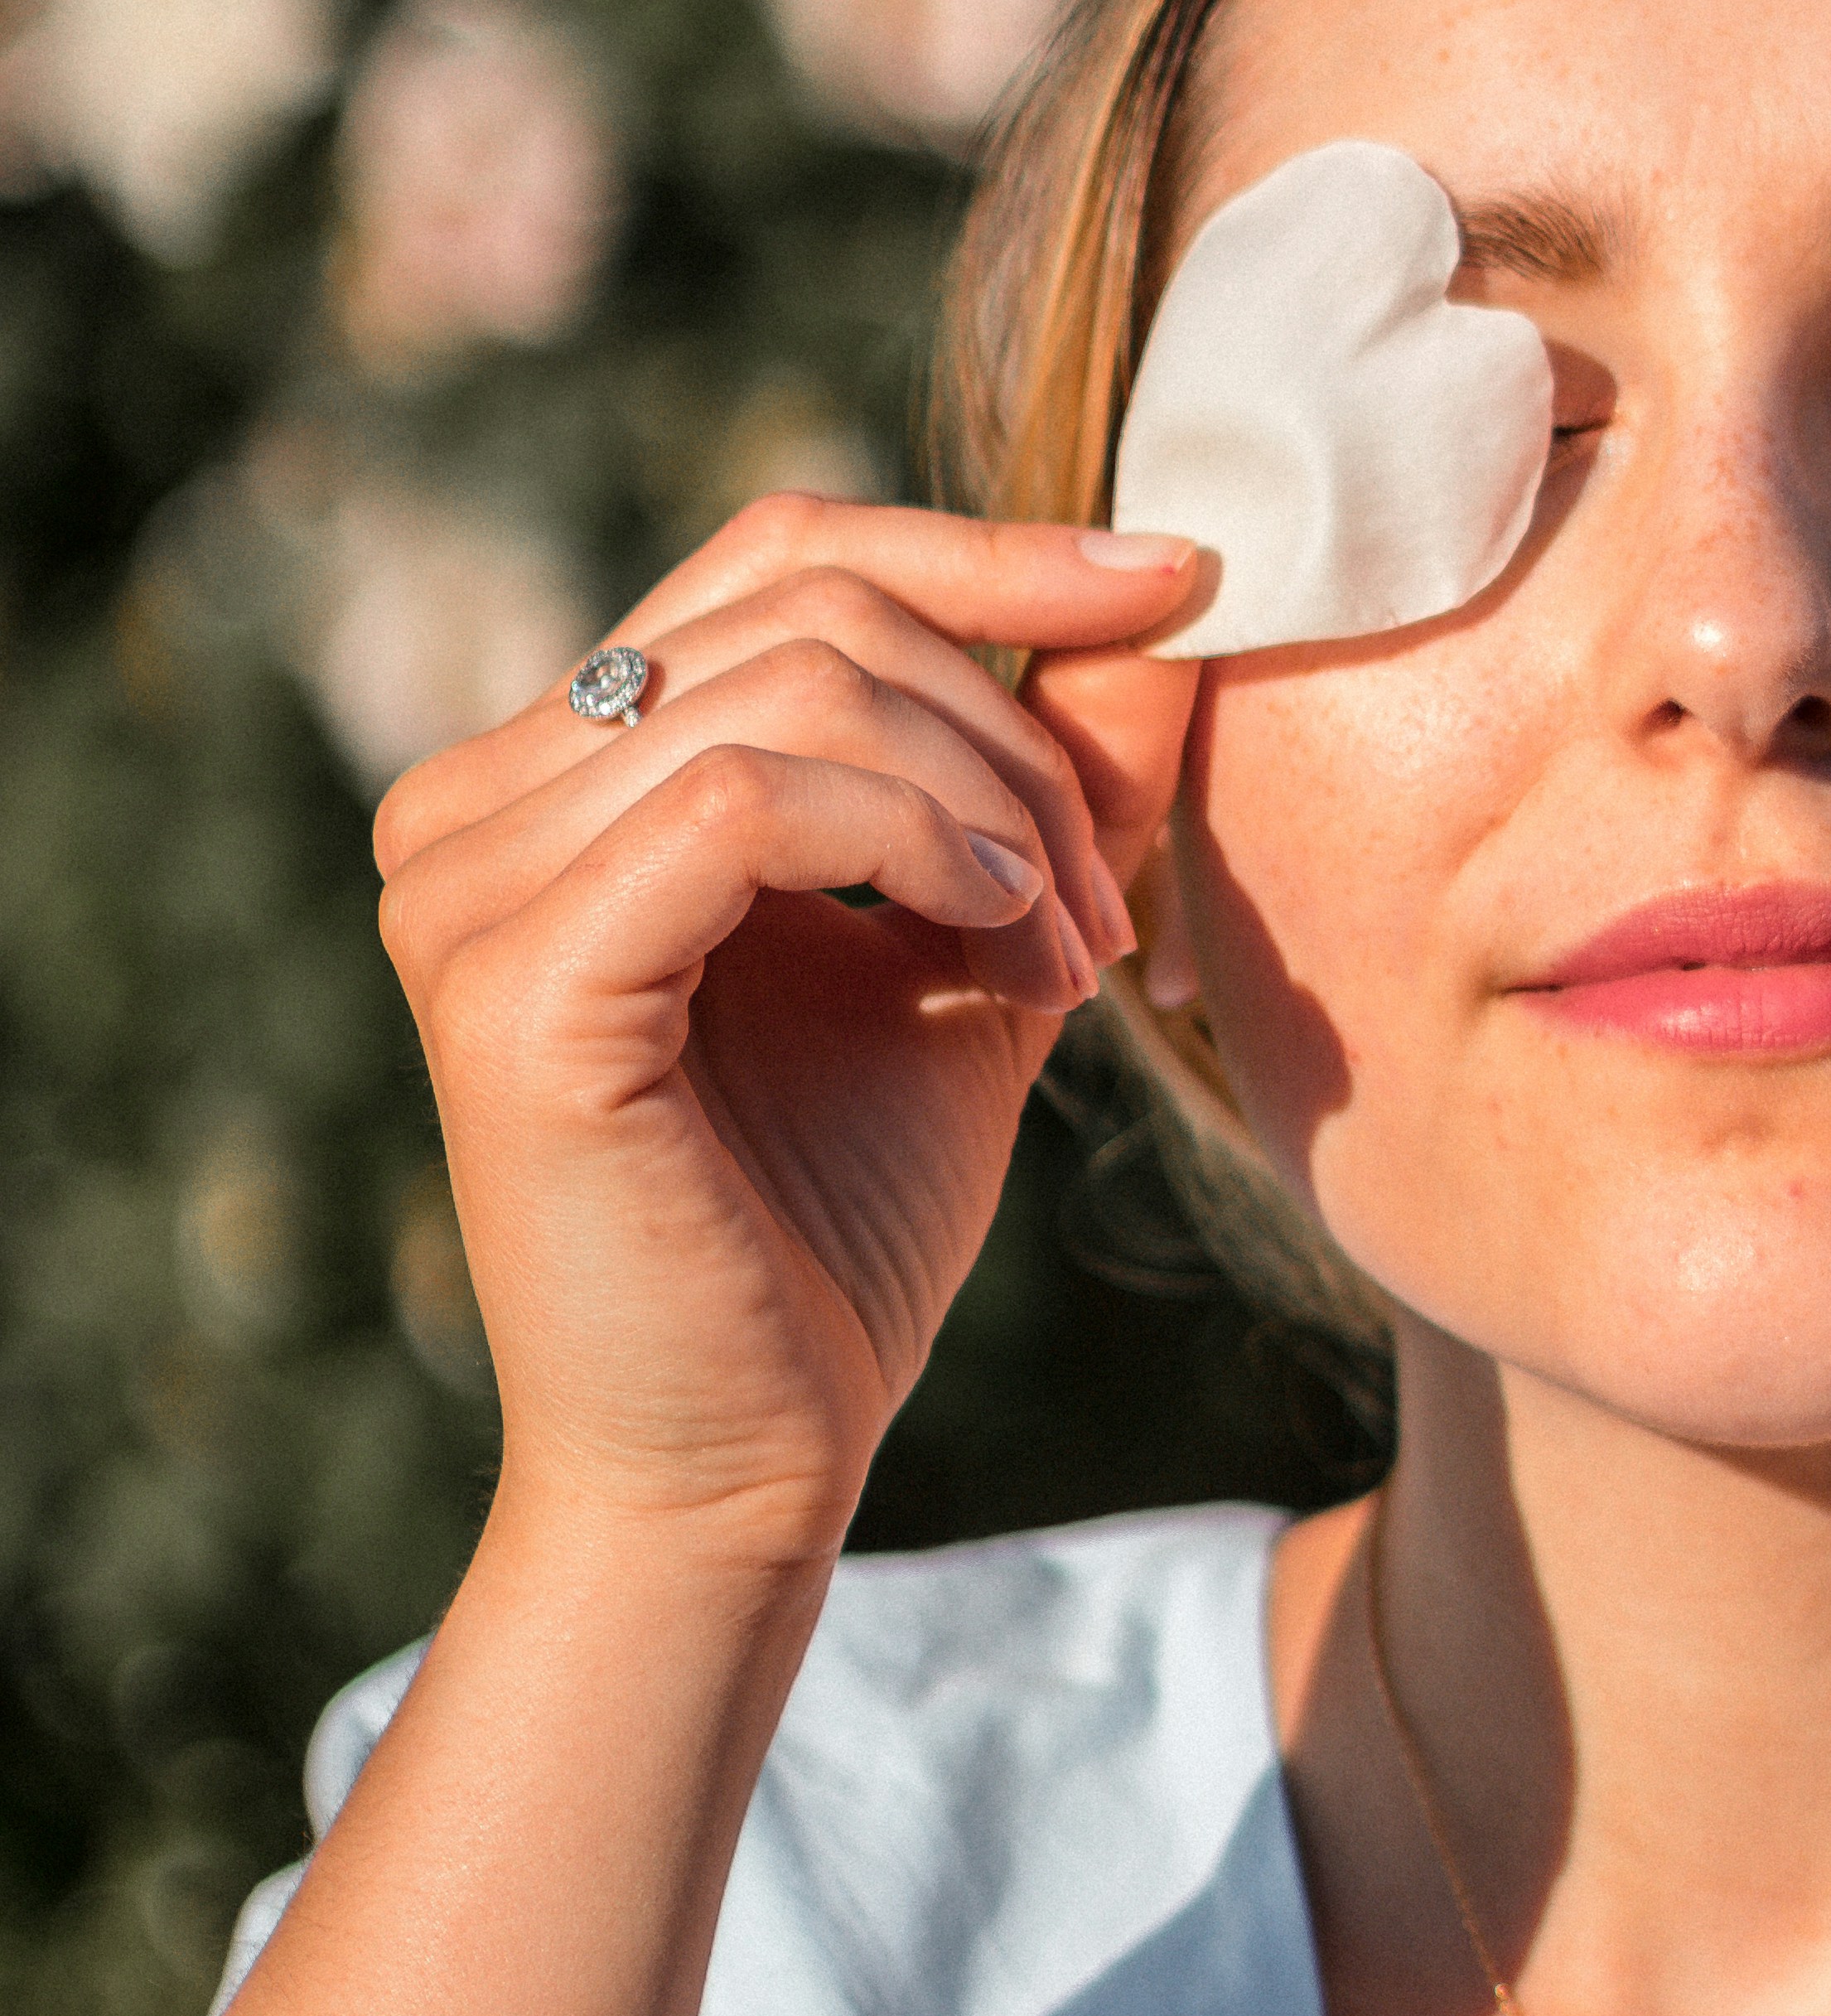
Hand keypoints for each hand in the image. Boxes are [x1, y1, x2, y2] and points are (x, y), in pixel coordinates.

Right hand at [372, 498, 1202, 1563]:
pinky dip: (910, 841)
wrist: (748, 1462)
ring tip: (1063, 958)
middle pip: (812, 613)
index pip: (784, 558)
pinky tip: (992, 935)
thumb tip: (1163, 607)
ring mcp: (467, 883)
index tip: (1179, 583)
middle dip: (1014, 741)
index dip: (987, 552)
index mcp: (558, 772)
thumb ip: (1047, 778)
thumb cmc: (837, 1222)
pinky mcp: (511, 982)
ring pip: (798, 695)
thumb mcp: (978, 943)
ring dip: (991, 812)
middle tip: (1107, 913)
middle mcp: (473, 800)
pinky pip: (739, 801)